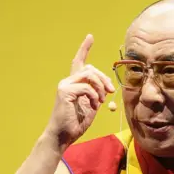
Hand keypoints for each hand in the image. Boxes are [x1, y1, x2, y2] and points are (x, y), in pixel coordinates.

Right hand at [45, 34, 114, 152]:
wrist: (63, 136)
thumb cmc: (76, 123)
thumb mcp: (91, 106)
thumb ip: (97, 93)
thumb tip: (107, 87)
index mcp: (73, 84)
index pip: (79, 62)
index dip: (84, 49)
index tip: (90, 37)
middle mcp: (67, 82)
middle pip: (90, 68)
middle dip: (104, 78)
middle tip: (111, 91)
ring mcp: (65, 85)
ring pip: (89, 75)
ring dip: (100, 87)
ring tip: (102, 101)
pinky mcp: (65, 92)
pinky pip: (86, 87)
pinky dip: (95, 96)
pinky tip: (95, 105)